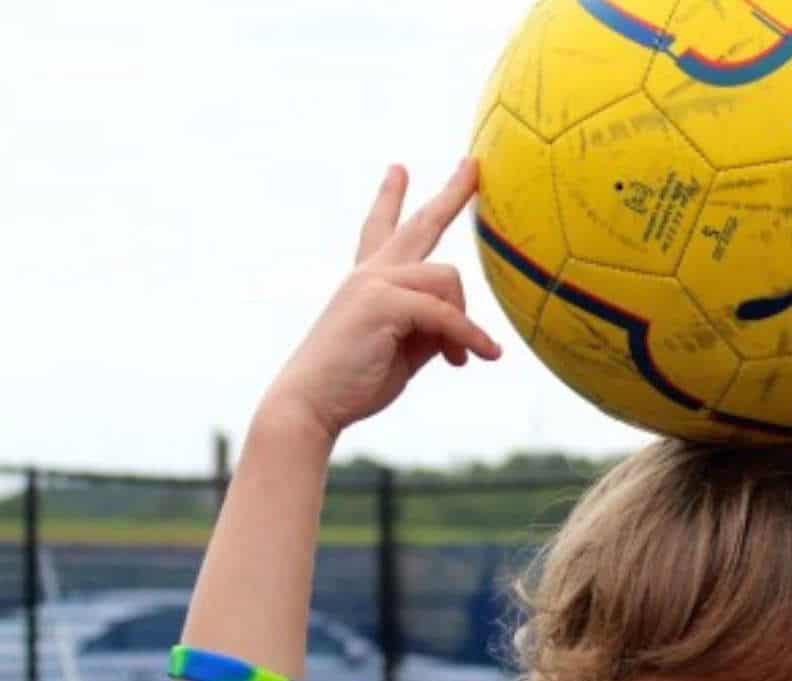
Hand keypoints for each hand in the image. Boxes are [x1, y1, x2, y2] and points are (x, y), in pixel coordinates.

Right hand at [264, 159, 502, 440]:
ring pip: (448, 278)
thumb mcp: (403, 350)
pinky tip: (481, 357)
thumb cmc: (353, 384)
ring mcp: (375, 283)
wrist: (310, 404)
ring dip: (463, 322)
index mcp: (368, 281)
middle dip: (450, 193)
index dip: (391, 198)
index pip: (381, 230)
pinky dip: (468, 337)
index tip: (398, 168)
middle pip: (419, 223)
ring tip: (459, 358)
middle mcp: (370, 274)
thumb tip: (466, 329)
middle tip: (471, 164)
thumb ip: (433, 329)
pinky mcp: (384, 302)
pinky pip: (446, 313)